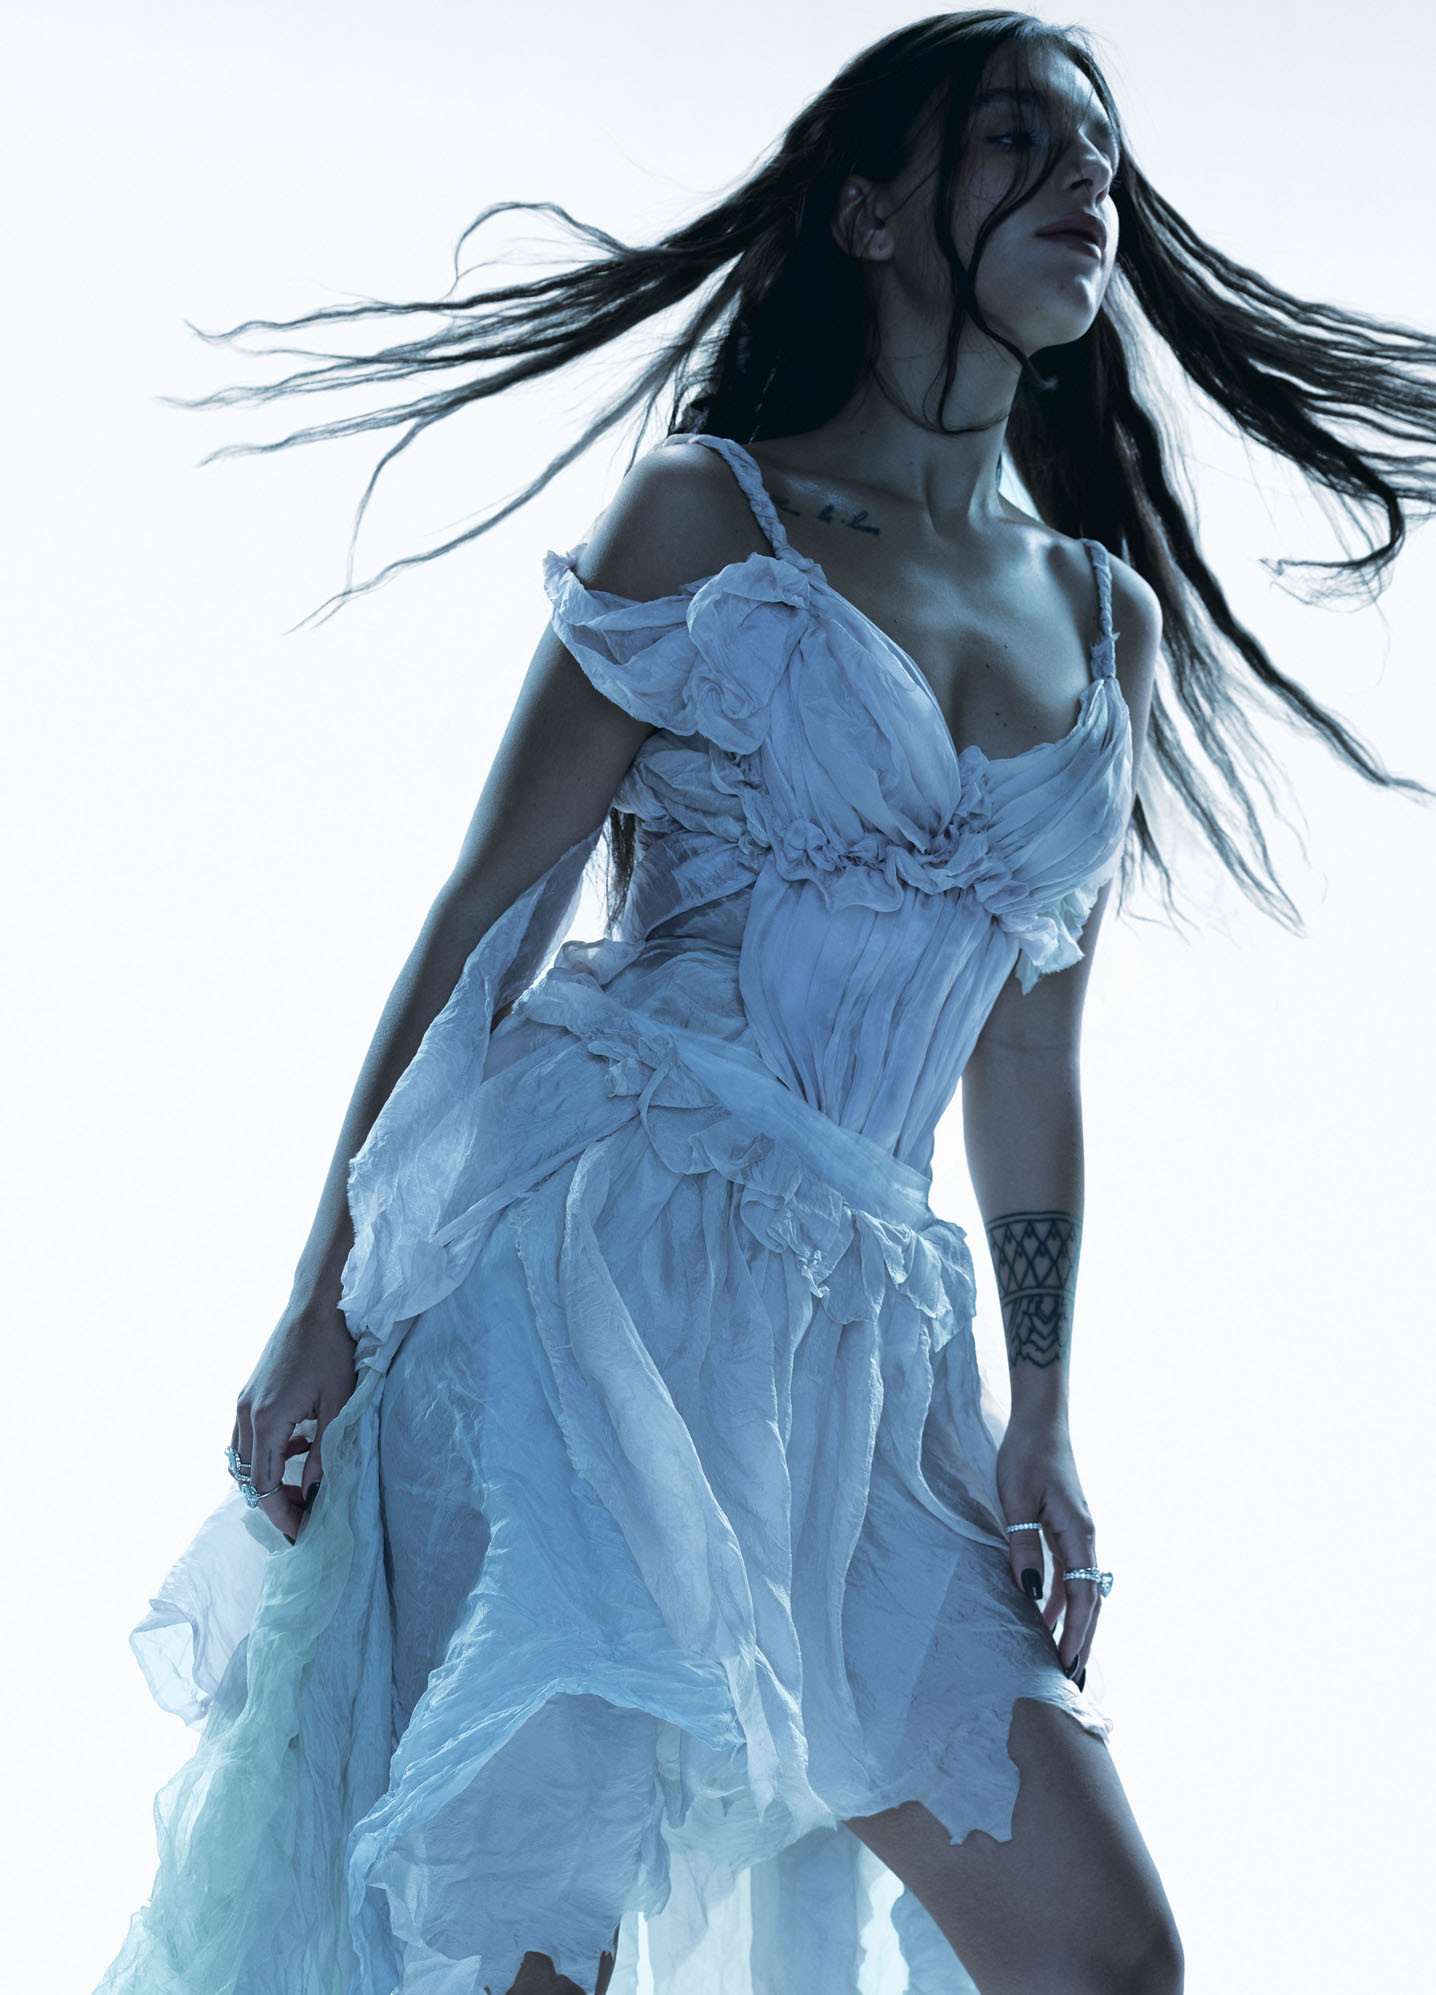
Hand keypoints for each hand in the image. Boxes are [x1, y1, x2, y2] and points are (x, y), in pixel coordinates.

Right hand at [230, 1302, 356, 1545]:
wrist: (315, 1306)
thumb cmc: (332, 1350)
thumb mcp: (338, 1404)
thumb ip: (325, 1452)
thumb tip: (315, 1492)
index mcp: (266, 1421)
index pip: (264, 1486)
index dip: (283, 1515)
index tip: (304, 1533)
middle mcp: (245, 1415)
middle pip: (246, 1478)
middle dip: (274, 1502)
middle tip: (304, 1515)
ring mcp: (242, 1403)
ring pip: (241, 1460)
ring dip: (267, 1477)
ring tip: (301, 1485)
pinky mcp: (248, 1394)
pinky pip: (247, 1437)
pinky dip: (266, 1452)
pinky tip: (298, 1445)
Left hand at [996, 1413, 1101, 1680]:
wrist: (1039, 1422)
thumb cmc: (1026, 1456)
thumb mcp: (1016, 1502)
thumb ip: (1023, 1547)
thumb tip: (1029, 1595)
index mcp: (1078, 1535)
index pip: (1083, 1598)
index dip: (1076, 1635)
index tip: (1068, 1666)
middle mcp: (1086, 1539)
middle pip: (1090, 1602)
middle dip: (1082, 1641)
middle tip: (1072, 1681)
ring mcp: (1078, 1535)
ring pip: (1081, 1591)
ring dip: (1073, 1624)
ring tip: (1060, 1660)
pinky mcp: (1067, 1529)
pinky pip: (1069, 1574)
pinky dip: (1061, 1600)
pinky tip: (1042, 1616)